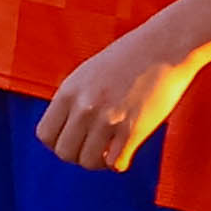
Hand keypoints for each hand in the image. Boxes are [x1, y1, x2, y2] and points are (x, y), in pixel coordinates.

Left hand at [40, 21, 201, 173]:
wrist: (165, 46)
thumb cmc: (128, 59)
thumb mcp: (87, 74)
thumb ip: (74, 100)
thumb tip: (66, 129)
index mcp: (68, 92)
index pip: (45, 135)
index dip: (58, 143)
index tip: (75, 139)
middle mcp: (84, 107)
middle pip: (65, 152)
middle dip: (78, 155)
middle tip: (95, 147)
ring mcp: (108, 118)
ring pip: (88, 162)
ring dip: (99, 162)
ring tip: (110, 150)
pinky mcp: (134, 128)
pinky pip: (115, 163)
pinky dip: (118, 163)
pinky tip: (125, 151)